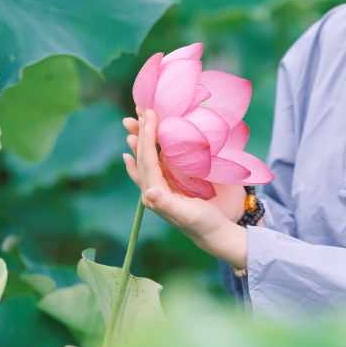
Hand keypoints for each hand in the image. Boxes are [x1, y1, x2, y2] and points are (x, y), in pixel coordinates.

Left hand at [123, 110, 248, 268]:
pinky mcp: (167, 189)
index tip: (150, 115)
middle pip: (142, 158)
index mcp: (156, 195)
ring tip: (134, 122)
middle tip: (143, 111)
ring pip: (144, 161)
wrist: (214, 235)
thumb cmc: (205, 224)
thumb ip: (167, 204)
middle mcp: (152, 192)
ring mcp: (158, 190)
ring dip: (140, 141)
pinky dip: (141, 157)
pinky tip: (131, 152)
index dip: (147, 137)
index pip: (147, 161)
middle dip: (141, 133)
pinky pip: (150, 169)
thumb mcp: (188, 214)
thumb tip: (149, 193)